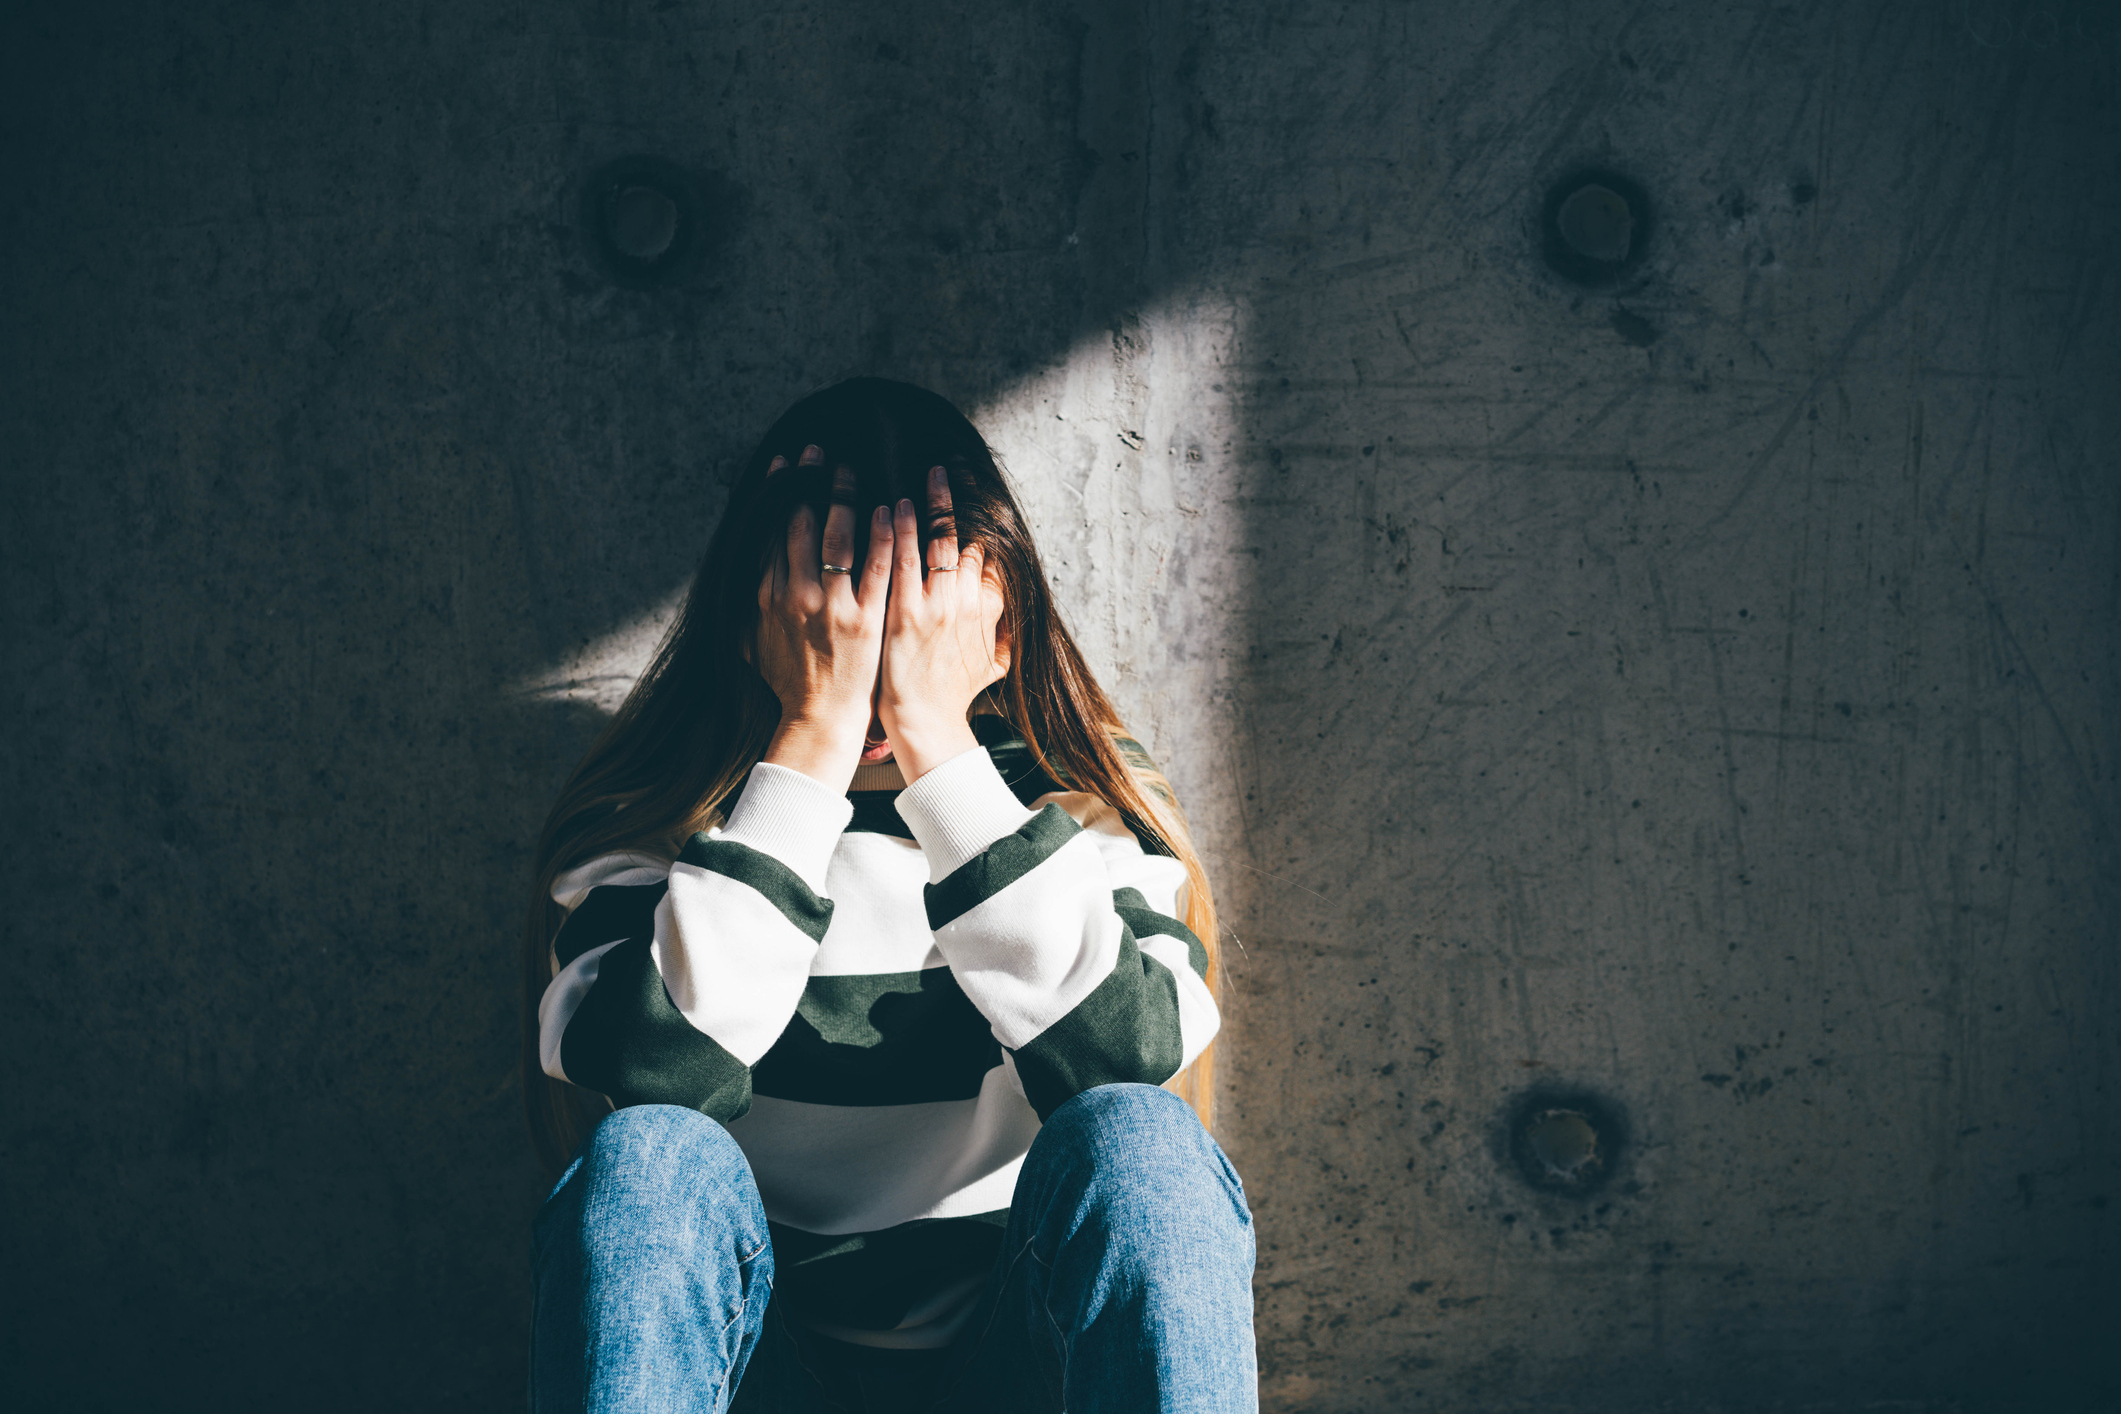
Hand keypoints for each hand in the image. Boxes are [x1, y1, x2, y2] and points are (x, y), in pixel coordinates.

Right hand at [754, 446, 895, 788]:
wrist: (818, 718)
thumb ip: (754, 603)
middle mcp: (794, 594)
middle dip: (807, 483)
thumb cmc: (789, 682)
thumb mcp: (755, 639)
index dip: (778, 494)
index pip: (771, 532)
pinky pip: (874, 568)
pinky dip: (880, 536)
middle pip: (799, 525)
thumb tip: (751, 573)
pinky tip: (886, 509)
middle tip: (816, 452)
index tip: (784, 466)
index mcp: (767, 596)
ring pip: (835, 537)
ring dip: (842, 496)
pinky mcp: (864, 619)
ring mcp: (830, 605)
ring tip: (849, 469)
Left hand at [878, 465, 1009, 781]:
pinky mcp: (905, 613)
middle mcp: (965, 602)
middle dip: (955, 500)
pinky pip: (903, 561)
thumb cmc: (952, 695)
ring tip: (926, 475)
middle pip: (963, 538)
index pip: (984, 552)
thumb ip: (1001, 632)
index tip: (970, 492)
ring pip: (935, 541)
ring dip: (931, 504)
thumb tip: (1009, 611)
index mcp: (986, 608)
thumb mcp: (992, 663)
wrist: (923, 723)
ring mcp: (935, 605)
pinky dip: (902, 531)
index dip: (978, 520)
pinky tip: (896, 506)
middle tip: (947, 467)